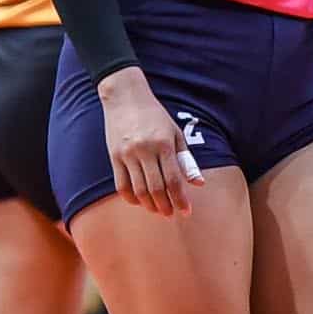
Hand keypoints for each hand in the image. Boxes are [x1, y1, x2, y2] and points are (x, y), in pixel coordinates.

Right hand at [99, 69, 201, 217]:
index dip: (180, 199)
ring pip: (138, 189)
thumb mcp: (175, 134)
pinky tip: (140, 202)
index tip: (186, 211)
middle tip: (172, 215)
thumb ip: (186, 160)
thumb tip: (199, 183)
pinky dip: (131, 197)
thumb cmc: (156, 116)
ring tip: (158, 211)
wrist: (125, 98)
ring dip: (149, 204)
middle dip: (165, 205)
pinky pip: (121, 184)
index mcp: (164, 144)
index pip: (174, 179)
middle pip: (156, 187)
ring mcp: (127, 155)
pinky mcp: (113, 157)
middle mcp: (145, 150)